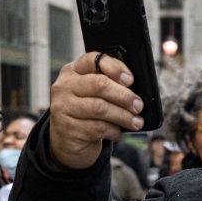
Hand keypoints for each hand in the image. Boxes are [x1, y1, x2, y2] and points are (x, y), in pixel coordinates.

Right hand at [46, 52, 145, 169]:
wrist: (68, 141)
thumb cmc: (87, 112)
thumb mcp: (94, 94)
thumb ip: (109, 84)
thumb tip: (134, 89)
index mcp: (72, 71)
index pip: (92, 59)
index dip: (115, 68)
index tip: (130, 80)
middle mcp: (64, 87)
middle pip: (99, 84)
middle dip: (124, 96)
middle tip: (138, 105)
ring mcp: (62, 108)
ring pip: (99, 108)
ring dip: (123, 116)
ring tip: (136, 122)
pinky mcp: (67, 128)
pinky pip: (97, 127)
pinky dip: (113, 130)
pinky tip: (117, 132)